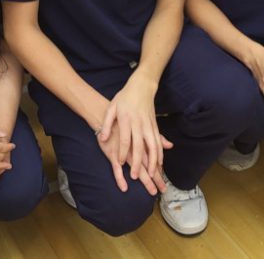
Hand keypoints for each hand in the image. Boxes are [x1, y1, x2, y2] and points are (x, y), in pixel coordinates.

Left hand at [98, 76, 171, 194]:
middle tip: (135, 176)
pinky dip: (160, 154)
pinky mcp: (155, 126)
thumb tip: (102, 138)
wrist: (142, 86)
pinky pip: (159, 142)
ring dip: (154, 161)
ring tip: (153, 174)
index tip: (119, 163)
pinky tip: (161, 163)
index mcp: (127, 120)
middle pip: (139, 146)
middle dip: (138, 163)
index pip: (125, 140)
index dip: (122, 153)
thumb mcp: (112, 108)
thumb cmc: (124, 98)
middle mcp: (139, 124)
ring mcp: (149, 125)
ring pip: (153, 146)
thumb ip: (106, 124)